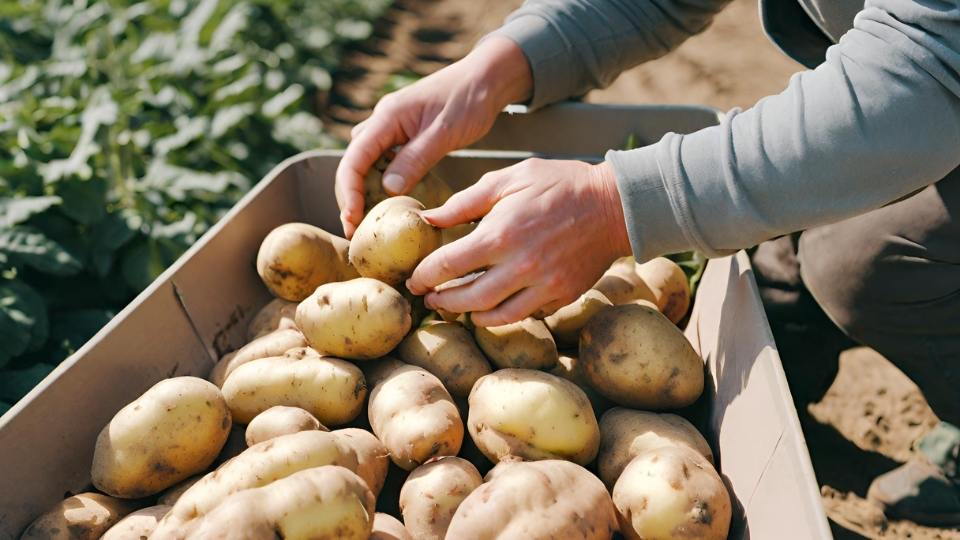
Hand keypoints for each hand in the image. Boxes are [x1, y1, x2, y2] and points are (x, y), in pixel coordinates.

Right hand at [335, 37, 532, 237]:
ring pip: (365, 162)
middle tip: (355, 230)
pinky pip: (383, 160)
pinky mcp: (404, 135)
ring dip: (362, 191)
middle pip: (353, 163)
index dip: (349, 192)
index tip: (353, 219)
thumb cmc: (470, 99)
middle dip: (350, 197)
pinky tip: (388, 202)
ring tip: (367, 221)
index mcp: (387, 117)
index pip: (354, 159)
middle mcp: (383, 121)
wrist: (487, 78)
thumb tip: (388, 189)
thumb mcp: (444, 132)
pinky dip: (380, 182)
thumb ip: (416, 159)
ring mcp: (392, 128)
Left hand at [406, 159, 632, 326]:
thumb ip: (465, 202)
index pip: (447, 265)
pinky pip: (524, 315)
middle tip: (429, 299)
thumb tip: (429, 218)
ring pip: (494, 316)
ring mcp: (543, 285)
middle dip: (441, 301)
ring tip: (456, 308)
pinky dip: (501, 316)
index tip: (414, 280)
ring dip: (469, 315)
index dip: (424, 276)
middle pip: (467, 298)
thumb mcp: (509, 179)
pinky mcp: (561, 296)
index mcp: (500, 234)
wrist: (614, 204)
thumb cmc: (559, 184)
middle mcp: (520, 266)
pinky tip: (490, 307)